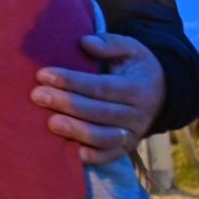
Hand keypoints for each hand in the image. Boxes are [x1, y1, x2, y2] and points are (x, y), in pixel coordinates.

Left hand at [30, 33, 164, 163]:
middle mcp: (137, 114)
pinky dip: (91, 157)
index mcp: (137, 88)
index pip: (101, 86)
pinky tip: (69, 151)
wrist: (161, 95)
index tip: (43, 74)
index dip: (72, 81)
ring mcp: (132, 134)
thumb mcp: (131, 49)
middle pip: (99, 111)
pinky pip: (108, 156)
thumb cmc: (135, 68)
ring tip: (49, 123)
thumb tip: (85, 42)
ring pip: (103, 137)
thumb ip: (109, 43)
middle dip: (66, 104)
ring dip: (75, 131)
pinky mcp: (125, 148)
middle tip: (37, 95)